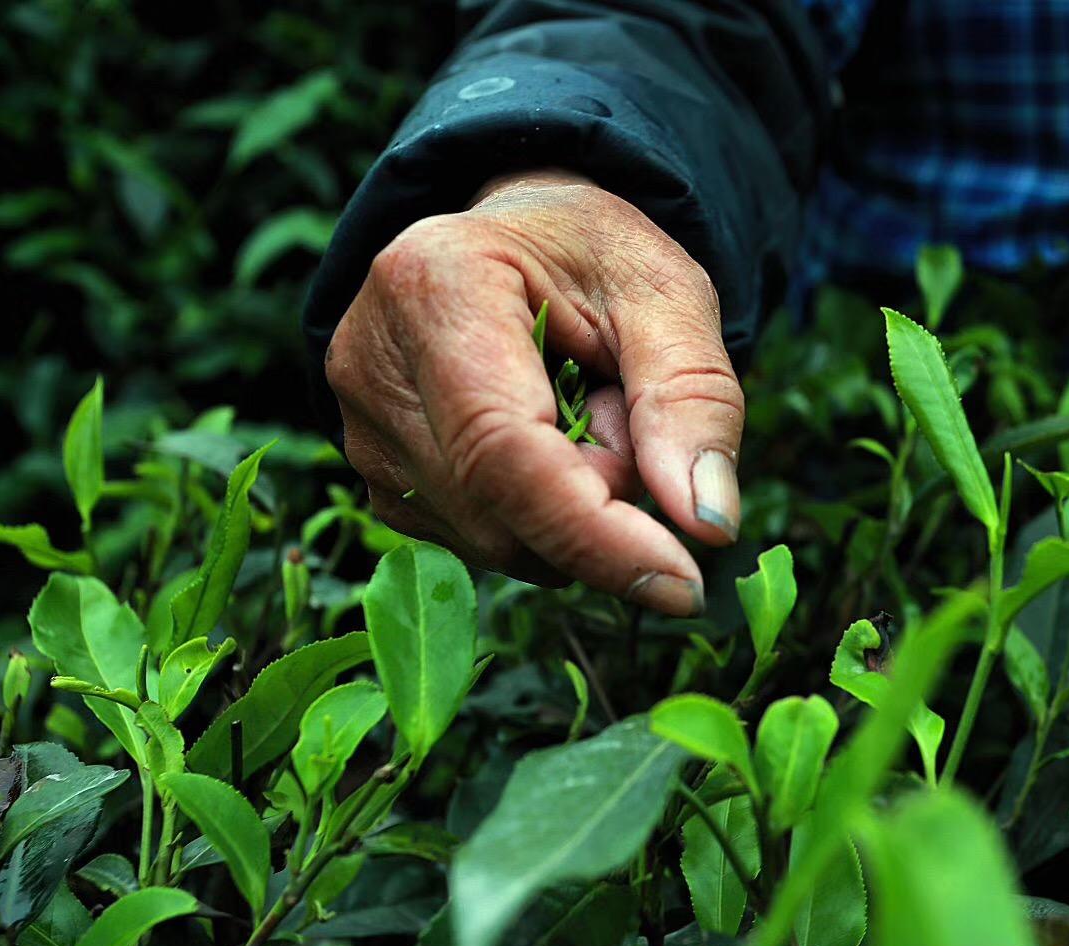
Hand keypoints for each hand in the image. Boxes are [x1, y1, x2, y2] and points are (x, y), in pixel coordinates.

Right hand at [324, 171, 742, 616]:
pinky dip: (541, 519)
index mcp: (435, 285)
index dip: (593, 533)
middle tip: (633, 420)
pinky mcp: (379, 479)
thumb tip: (708, 524)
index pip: (502, 449)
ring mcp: (360, 430)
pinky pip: (481, 544)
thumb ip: (694, 399)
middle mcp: (370, 364)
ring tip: (584, 413)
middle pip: (499, 511)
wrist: (521, 238)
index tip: (682, 584)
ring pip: (494, 542)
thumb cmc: (594, 257)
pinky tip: (548, 444)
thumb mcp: (667, 294)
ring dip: (574, 511)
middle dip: (600, 505)